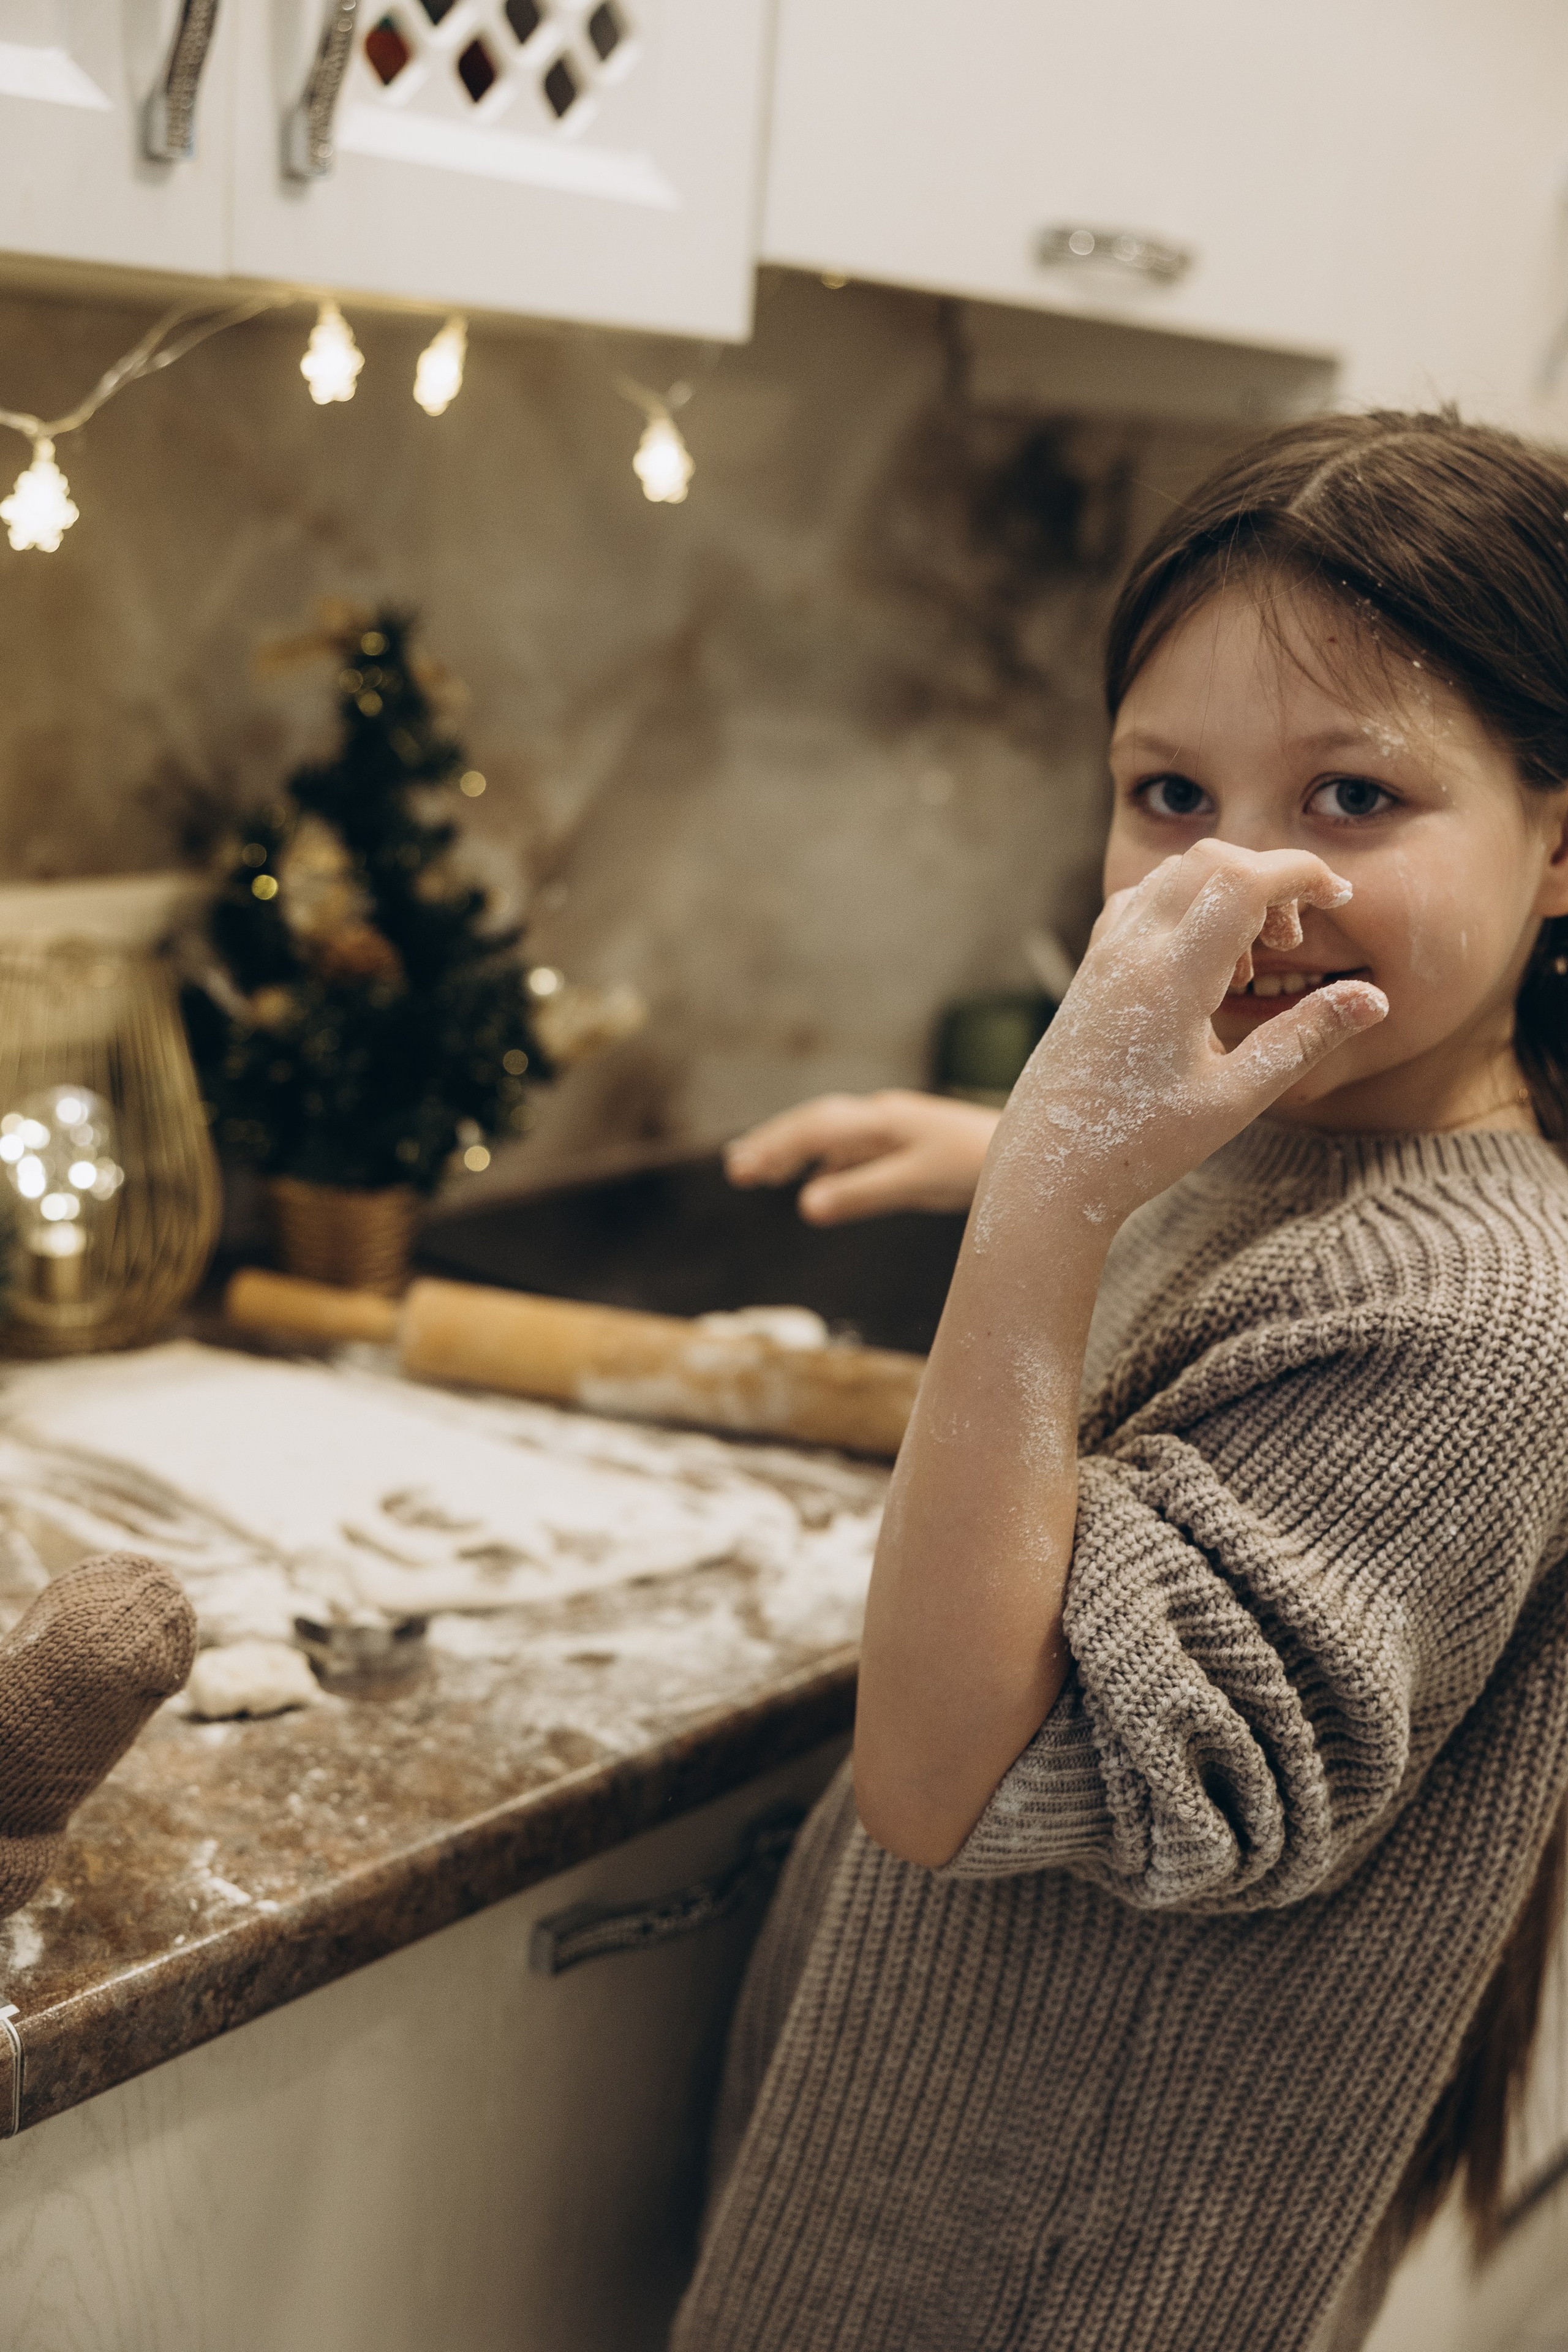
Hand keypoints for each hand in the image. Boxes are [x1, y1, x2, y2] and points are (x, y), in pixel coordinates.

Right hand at [725, 1090, 998, 1223]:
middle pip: (816, 1123)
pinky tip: (816, 1182)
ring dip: (796, 1149)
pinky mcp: (909, 1143)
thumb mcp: (916, 1183)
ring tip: (760, 1171)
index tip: (742, 1171)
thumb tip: (805, 1207)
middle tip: (737, 1169)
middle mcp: (884, 1117)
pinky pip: (855, 1147)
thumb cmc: (977, 1165)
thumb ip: (862, 1193)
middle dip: (775, 1144)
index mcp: (882, 1121)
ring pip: (833, 1133)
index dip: (775, 1148)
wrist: (1036, 1152)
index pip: (815, 1129)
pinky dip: (825, 1161)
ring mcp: (896, 1128)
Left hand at [989, 841, 1387, 1233]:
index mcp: (1171, 977)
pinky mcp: (1091, 968)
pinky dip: (1185, 906)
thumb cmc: (1141, 1146)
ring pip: (1173, 875)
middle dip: (1268, 879)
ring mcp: (1104, 954)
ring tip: (1249, 968)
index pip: (1242, 878)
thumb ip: (1304, 1039)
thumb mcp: (1235, 1099)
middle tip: (1292, 945)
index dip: (1301, 872)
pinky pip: (1141, 901)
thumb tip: (1374, 998)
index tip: (1338, 898)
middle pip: (1210, 861)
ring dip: (1225, 892)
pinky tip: (1203, 964)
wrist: (1049, 1170)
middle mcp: (1131, 950)